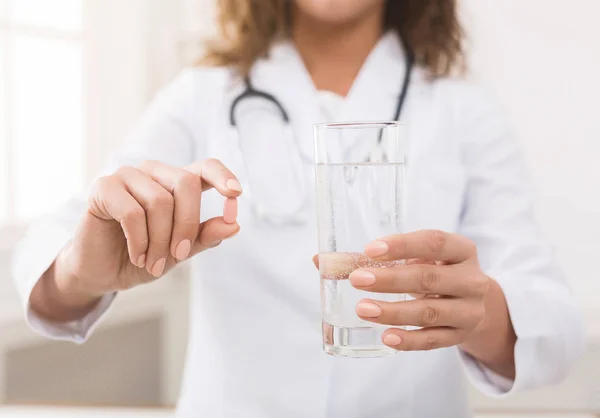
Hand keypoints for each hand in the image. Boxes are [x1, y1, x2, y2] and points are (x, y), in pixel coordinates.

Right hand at [56, 158, 241, 296]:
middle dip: (186, 225)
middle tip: (178, 255)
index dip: (222, 175)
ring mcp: (128, 176)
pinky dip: (139, 241)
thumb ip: (204, 236)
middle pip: (186, 184)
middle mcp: (154, 173)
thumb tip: (234, 225)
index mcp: (176, 183)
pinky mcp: (104, 187)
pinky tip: (137, 255)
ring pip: (160, 201)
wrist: (101, 272)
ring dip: (160, 240)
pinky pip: (132, 212)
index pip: (205, 167)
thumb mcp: (179, 251)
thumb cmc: (143, 256)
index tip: (236, 194)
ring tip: (152, 262)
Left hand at [350, 230, 489, 350]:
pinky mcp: (461, 336)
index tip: (370, 250)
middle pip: (429, 278)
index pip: (434, 242)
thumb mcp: (417, 258)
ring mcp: (469, 310)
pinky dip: (409, 340)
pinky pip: (433, 340)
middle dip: (390, 280)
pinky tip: (386, 337)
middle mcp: (472, 279)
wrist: (471, 302)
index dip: (402, 245)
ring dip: (394, 312)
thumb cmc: (435, 271)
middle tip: (357, 280)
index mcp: (462, 250)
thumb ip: (372, 259)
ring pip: (430, 312)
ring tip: (363, 309)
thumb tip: (320, 261)